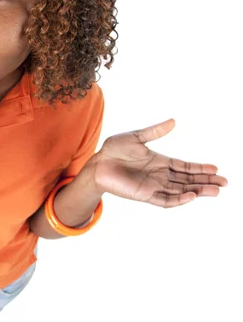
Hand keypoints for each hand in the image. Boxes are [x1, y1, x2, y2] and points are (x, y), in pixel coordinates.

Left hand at [91, 118, 227, 207]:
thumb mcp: (136, 137)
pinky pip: (166, 200)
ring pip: (181, 191)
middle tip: (224, 182)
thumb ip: (155, 131)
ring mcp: (153, 186)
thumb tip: (174, 121)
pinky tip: (192, 195)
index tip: (216, 168)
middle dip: (205, 181)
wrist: (97, 163)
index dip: (200, 168)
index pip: (185, 167)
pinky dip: (179, 199)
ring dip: (198, 191)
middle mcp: (159, 175)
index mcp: (159, 162)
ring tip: (215, 190)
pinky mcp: (145, 194)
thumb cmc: (113, 150)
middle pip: (188, 180)